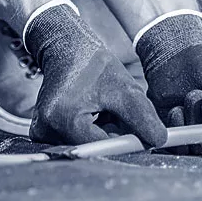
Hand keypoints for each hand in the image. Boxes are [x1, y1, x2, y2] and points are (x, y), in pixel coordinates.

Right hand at [25, 2, 166, 146]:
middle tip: (116, 113)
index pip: (103, 147)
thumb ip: (142, 117)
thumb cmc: (95, 66)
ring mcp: (42, 134)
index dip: (125, 141)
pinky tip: (91, 114)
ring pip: (86, 146)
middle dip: (112, 137)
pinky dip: (90, 132)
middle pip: (93, 149)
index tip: (140, 134)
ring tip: (102, 110)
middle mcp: (46, 131)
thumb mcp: (125, 89)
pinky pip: (76, 141)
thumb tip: (159, 141)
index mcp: (63, 120)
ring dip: (101, 134)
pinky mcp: (42, 133)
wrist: (67, 51)